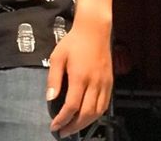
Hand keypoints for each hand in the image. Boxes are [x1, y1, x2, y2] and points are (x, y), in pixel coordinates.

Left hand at [47, 17, 112, 136]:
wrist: (94, 31)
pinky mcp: (110, 83)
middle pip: (86, 114)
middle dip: (74, 126)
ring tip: (73, 128)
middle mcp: (94, 83)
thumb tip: (50, 98)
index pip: (72, 106)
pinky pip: (104, 105)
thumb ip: (54, 78)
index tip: (54, 126)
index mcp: (80, 77)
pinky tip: (87, 117)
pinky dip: (96, 115)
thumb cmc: (73, 42)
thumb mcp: (57, 56)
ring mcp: (104, 84)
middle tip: (63, 132)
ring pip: (97, 112)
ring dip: (85, 124)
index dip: (63, 119)